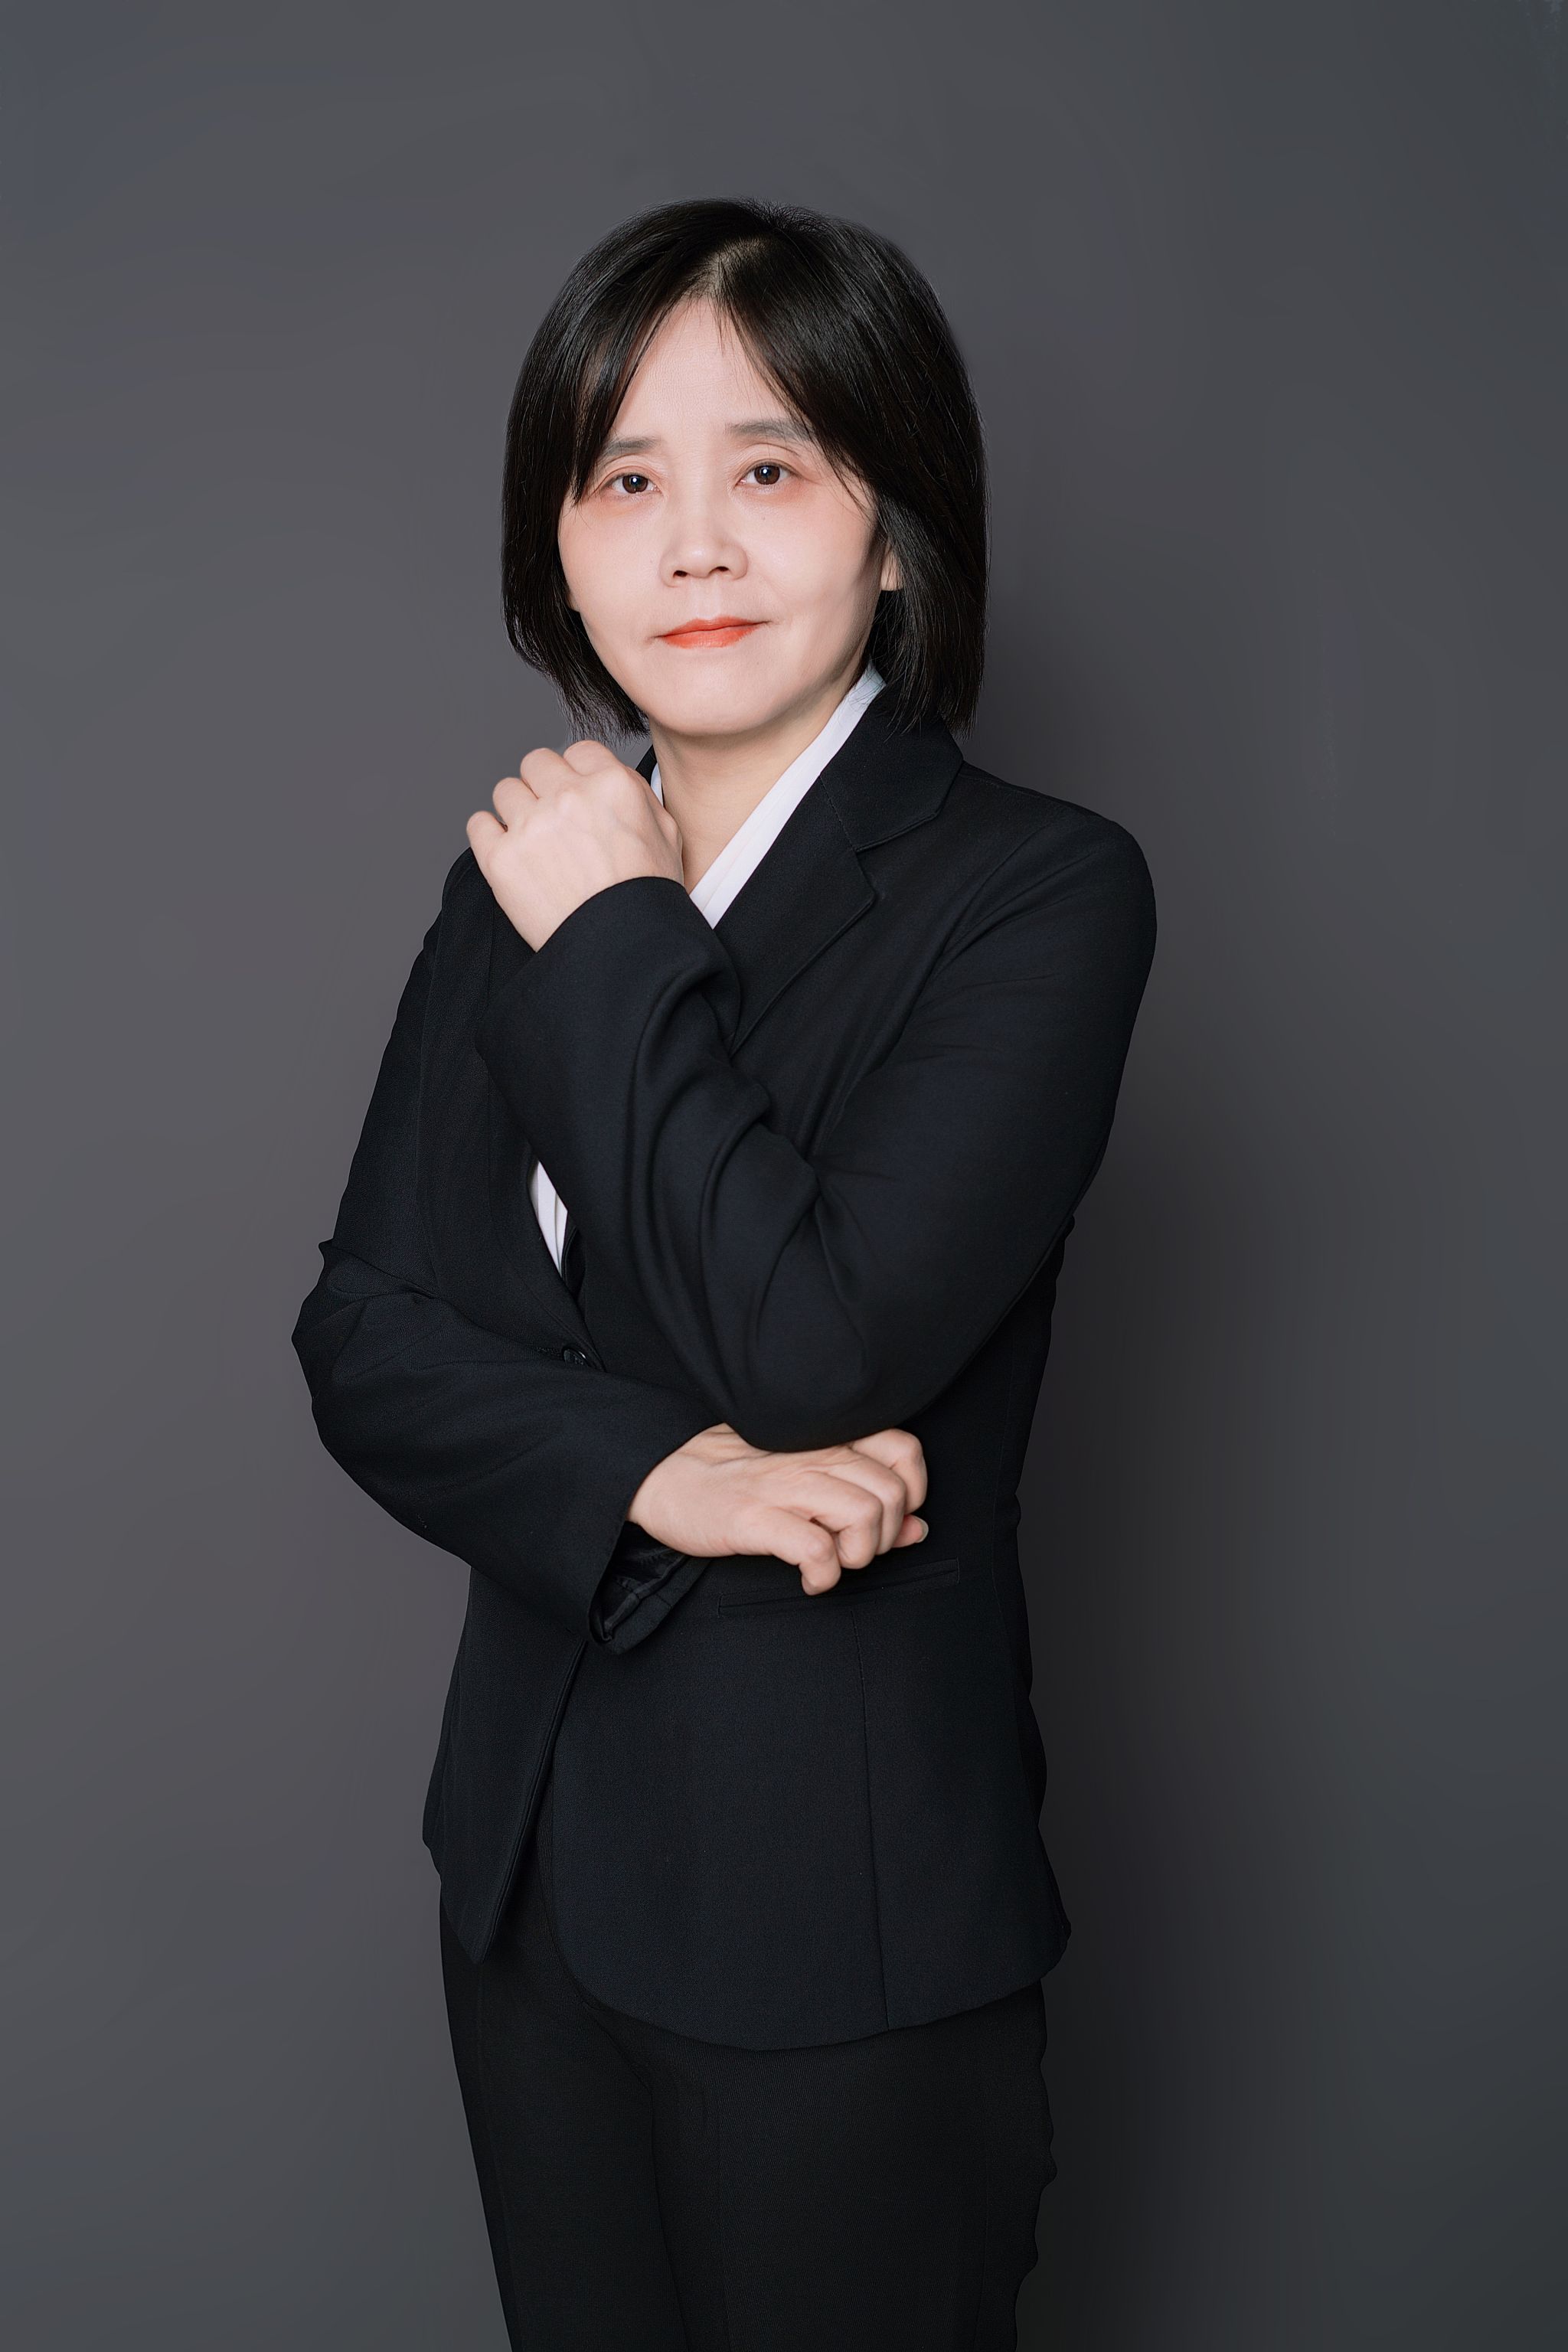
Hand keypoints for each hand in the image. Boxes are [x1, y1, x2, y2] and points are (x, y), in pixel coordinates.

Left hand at [467, 739, 684, 949]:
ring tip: (534, 844)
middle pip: (535, 763)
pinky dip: (490, 837)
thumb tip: (612, 780)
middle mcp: (568, 798)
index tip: (576, 797)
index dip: (577, 774)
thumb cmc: (648, 900)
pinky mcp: (501, 859)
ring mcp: (531, 827)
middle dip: (543, 787)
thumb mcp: (666, 835)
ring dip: (517, 812)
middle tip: (553, 820)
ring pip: (505, 791)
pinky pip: (478, 825)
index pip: (578, 751)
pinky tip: (509, 855)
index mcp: (611, 785)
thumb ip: (636, 796)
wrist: (623, 950)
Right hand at [628, 1423, 929, 1596]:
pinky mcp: (755, 1518)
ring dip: (856, 1555)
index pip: (904, 1450)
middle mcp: (812, 1454)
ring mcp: (783, 1485)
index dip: (912, 1492)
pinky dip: (824, 1575)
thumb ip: (862, 1494)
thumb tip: (917, 1529)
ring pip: (864, 1517)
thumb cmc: (737, 1474)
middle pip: (891, 1494)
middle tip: (852, 1550)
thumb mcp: (804, 1474)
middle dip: (883, 1536)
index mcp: (826, 1438)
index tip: (889, 1519)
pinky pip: (817, 1551)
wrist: (664, 1474)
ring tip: (830, 1562)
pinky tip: (809, 1579)